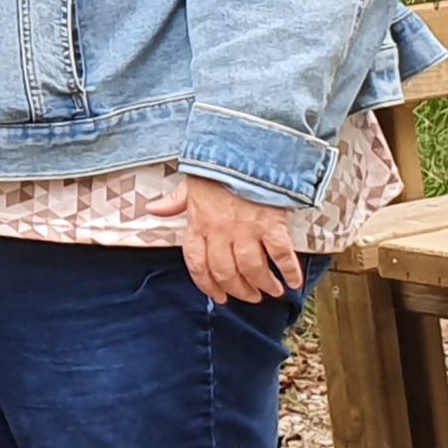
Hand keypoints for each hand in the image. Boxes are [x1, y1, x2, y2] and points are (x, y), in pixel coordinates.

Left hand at [147, 174, 304, 304]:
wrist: (244, 151)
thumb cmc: (217, 168)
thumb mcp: (189, 184)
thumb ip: (173, 202)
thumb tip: (153, 209)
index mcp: (199, 224)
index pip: (197, 264)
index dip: (207, 284)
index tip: (219, 296)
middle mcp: (220, 232)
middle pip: (226, 272)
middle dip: (238, 290)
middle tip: (250, 297)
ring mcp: (246, 230)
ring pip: (252, 269)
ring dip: (263, 285)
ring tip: (272, 291)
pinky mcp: (271, 225)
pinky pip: (281, 255)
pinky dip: (289, 271)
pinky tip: (294, 281)